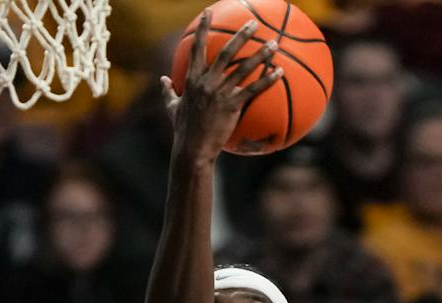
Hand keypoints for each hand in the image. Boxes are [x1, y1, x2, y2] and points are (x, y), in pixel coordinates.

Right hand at [167, 16, 281, 157]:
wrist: (192, 149)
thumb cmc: (183, 130)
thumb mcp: (172, 107)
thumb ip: (167, 91)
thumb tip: (162, 80)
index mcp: (192, 78)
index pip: (197, 47)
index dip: (203, 28)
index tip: (208, 12)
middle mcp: (206, 81)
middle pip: (226, 51)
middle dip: (241, 35)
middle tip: (253, 23)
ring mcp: (219, 93)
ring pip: (243, 68)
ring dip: (260, 54)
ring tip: (274, 44)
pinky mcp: (232, 105)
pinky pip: (253, 90)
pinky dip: (267, 80)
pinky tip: (280, 72)